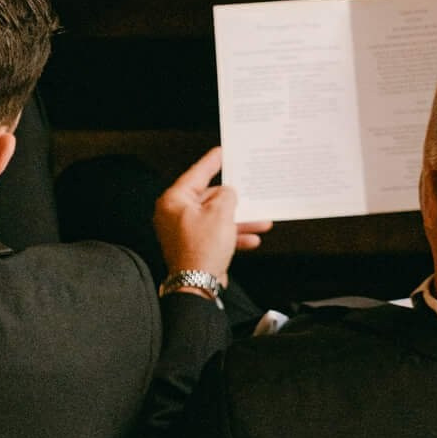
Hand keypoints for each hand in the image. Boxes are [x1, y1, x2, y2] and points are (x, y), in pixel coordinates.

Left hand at [155, 148, 270, 283]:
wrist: (197, 286)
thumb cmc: (203, 248)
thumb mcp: (221, 213)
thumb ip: (227, 196)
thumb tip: (228, 193)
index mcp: (175, 200)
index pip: (196, 174)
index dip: (211, 162)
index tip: (222, 152)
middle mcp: (175, 215)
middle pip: (208, 198)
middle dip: (234, 200)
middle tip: (250, 190)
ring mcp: (183, 233)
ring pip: (216, 219)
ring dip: (239, 220)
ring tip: (262, 221)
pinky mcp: (193, 247)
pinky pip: (216, 236)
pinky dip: (233, 236)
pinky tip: (252, 239)